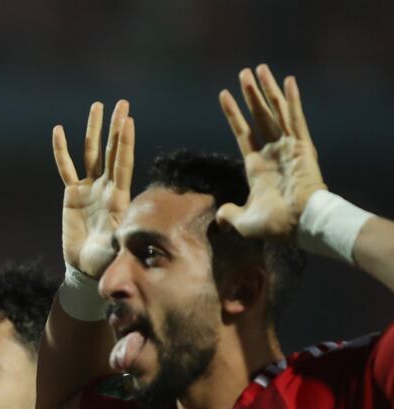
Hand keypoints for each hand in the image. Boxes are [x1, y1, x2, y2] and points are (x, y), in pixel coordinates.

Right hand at [53, 101, 134, 277]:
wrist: (87, 265)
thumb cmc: (104, 259)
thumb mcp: (117, 250)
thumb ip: (121, 240)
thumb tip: (129, 236)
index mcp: (119, 197)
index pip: (123, 164)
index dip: (125, 143)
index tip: (128, 121)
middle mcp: (106, 187)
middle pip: (111, 150)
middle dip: (116, 127)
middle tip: (122, 104)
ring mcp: (89, 187)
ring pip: (91, 152)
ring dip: (94, 130)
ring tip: (97, 107)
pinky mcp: (72, 193)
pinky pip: (66, 167)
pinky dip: (61, 150)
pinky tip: (59, 130)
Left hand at [216, 64, 325, 239]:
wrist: (298, 224)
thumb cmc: (274, 225)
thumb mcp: (244, 221)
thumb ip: (230, 215)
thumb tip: (220, 216)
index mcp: (257, 166)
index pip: (242, 133)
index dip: (233, 114)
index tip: (223, 94)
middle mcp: (272, 152)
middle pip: (260, 116)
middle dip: (251, 95)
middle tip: (244, 72)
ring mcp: (288, 147)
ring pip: (276, 112)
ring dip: (267, 91)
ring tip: (258, 69)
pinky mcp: (302, 146)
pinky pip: (295, 119)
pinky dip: (291, 100)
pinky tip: (287, 81)